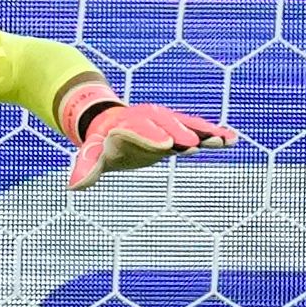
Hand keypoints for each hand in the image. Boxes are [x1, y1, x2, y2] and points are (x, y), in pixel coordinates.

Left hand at [64, 95, 238, 188]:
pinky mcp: (179, 129)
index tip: (165, 144)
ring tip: (223, 140)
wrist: (113, 122)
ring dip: (204, 132)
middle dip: (180, 132)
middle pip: (167, 124)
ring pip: (187, 125)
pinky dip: (213, 133)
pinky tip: (232, 139)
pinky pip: (197, 129)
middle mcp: (151, 119)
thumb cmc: (103, 142)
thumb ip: (87, 167)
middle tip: (195, 144)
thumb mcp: (92, 152)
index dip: (152, 136)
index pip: (141, 129)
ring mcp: (167, 122)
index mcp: (129, 124)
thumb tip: (73, 186)